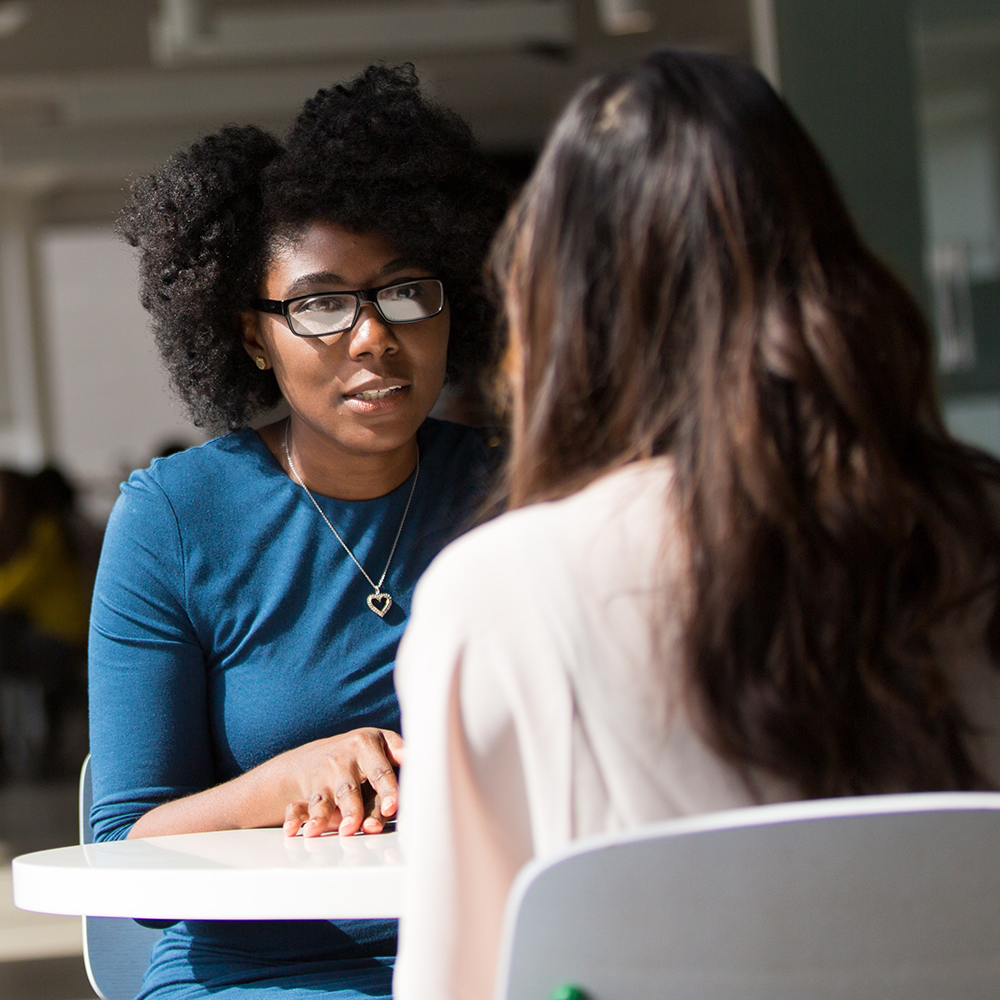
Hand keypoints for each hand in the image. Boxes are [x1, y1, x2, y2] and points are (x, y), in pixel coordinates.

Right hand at [279, 727, 403, 838]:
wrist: (314, 756)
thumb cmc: (360, 754)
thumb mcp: (380, 744)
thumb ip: (399, 753)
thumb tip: (422, 758)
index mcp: (366, 745)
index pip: (380, 771)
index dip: (386, 789)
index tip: (391, 807)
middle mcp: (343, 760)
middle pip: (350, 789)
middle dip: (353, 810)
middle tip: (359, 828)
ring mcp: (323, 775)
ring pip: (325, 799)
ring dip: (323, 817)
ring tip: (320, 832)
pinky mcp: (308, 791)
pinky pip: (298, 806)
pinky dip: (295, 819)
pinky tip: (294, 831)